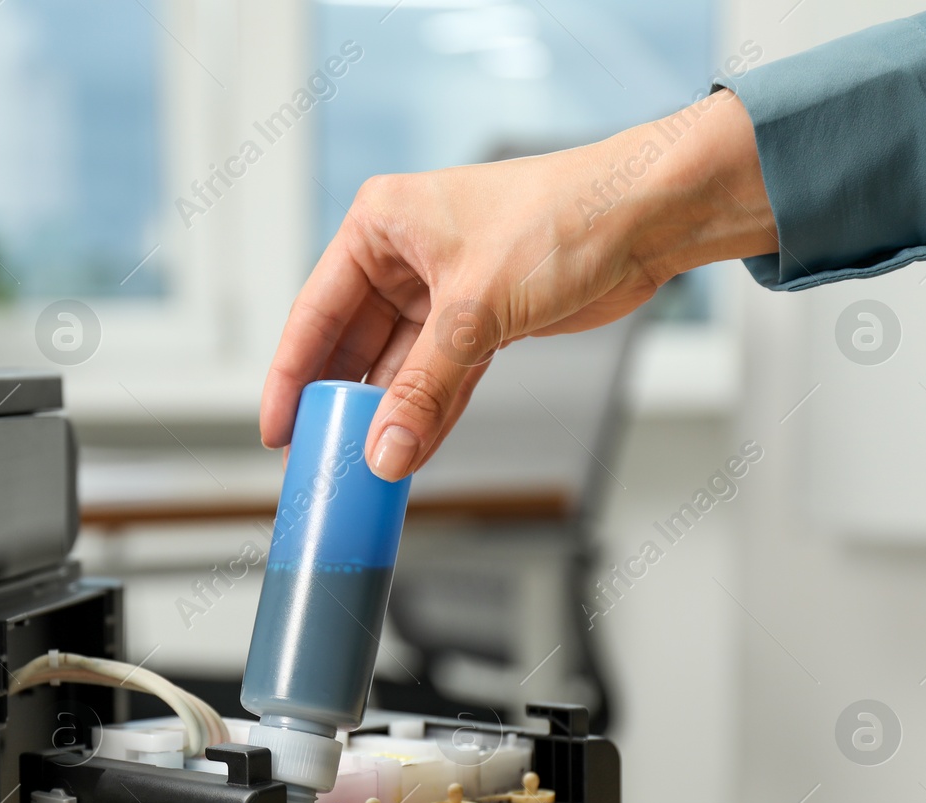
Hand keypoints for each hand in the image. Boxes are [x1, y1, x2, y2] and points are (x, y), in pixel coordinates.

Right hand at [260, 89, 776, 480]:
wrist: (648, 215)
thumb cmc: (564, 218)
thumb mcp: (475, 310)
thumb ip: (424, 388)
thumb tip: (384, 451)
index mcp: (382, 225)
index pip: (316, 311)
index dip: (292, 375)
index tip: (277, 428)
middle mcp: (406, 253)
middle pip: (353, 343)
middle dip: (342, 402)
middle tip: (321, 456)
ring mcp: (445, 288)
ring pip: (399, 366)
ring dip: (390, 415)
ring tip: (368, 464)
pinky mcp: (483, 318)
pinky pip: (442, 377)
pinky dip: (430, 412)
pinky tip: (414, 449)